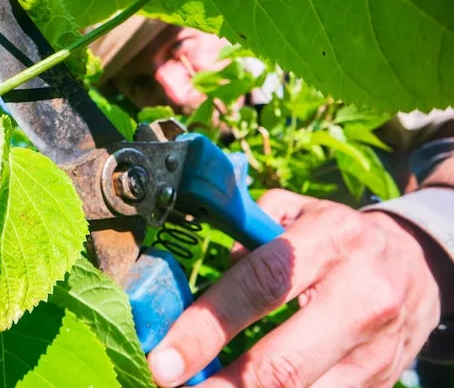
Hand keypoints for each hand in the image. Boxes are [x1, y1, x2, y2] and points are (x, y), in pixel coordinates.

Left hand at [147, 189, 447, 387]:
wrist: (418, 265)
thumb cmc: (339, 236)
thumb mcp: (297, 212)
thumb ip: (247, 233)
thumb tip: (200, 282)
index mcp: (331, 240)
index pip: (261, 285)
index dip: (207, 326)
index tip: (165, 358)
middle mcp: (361, 295)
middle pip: (283, 361)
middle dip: (221, 385)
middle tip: (171, 386)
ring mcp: (376, 347)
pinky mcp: (382, 379)